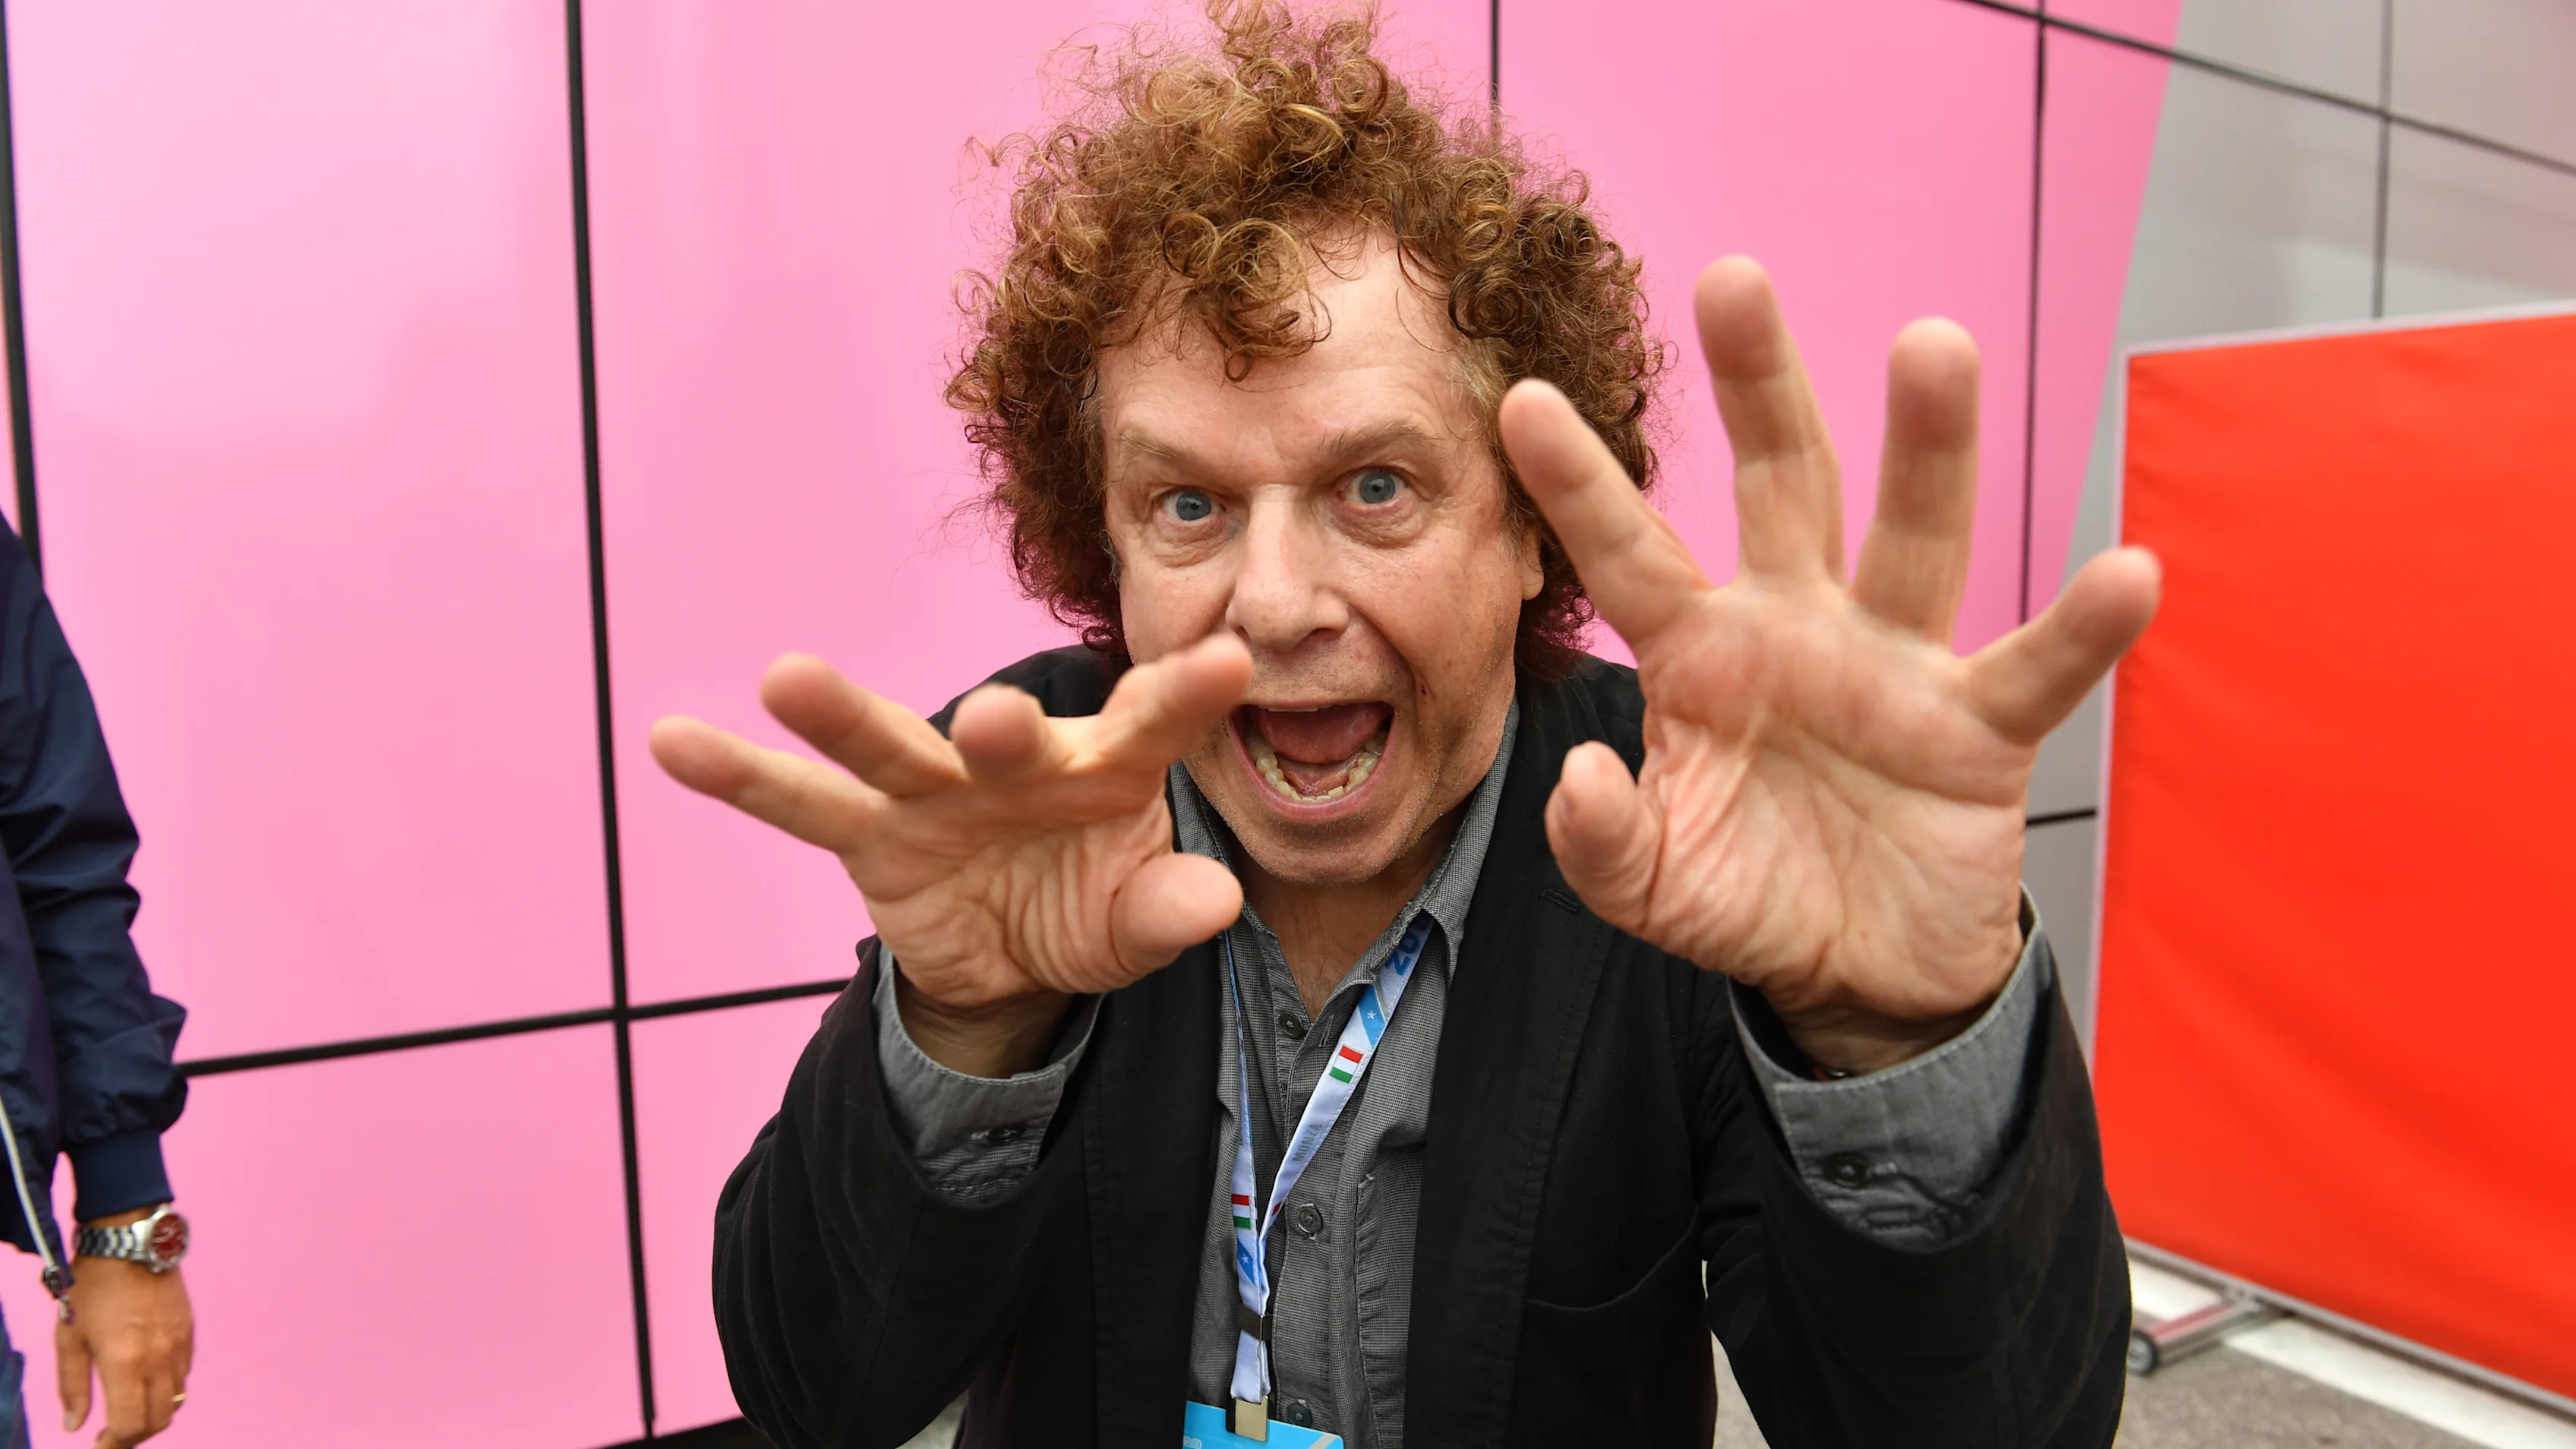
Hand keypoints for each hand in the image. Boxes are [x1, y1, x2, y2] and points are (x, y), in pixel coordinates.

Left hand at [58, 1228, 191, 1447]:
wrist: (130, 1241)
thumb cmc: (92, 1286)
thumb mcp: (69, 1337)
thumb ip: (72, 1385)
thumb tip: (74, 1424)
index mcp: (125, 1362)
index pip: (130, 1424)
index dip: (115, 1444)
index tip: (98, 1444)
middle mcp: (159, 1358)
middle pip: (160, 1419)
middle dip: (136, 1435)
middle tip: (114, 1435)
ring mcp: (179, 1345)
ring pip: (177, 1399)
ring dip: (154, 1413)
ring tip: (129, 1409)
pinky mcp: (189, 1331)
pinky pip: (184, 1374)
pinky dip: (167, 1388)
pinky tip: (145, 1379)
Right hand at [650, 634, 1252, 1075]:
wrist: (1018, 958)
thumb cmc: (1093, 909)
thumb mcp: (1135, 927)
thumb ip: (1167, 912)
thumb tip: (1215, 903)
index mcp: (1108, 769)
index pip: (1155, 726)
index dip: (1188, 695)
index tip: (1230, 659)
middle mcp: (1017, 761)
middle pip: (1011, 735)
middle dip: (1000, 725)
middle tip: (994, 717)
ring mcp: (936, 791)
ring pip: (886, 746)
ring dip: (838, 713)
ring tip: (784, 674)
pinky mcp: (872, 836)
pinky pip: (800, 803)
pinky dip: (737, 774)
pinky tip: (671, 738)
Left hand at [1499, 258, 2158, 1073]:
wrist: (1858, 973)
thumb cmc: (1746, 894)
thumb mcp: (1650, 883)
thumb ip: (1599, 838)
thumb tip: (1577, 773)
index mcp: (1701, 652)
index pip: (1631, 553)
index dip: (1581, 481)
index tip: (1521, 399)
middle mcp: (1798, 627)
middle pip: (1783, 484)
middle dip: (1758, 386)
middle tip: (1732, 280)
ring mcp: (1893, 666)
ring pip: (1914, 536)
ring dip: (1927, 445)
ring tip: (1932, 346)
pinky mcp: (1978, 728)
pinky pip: (2035, 668)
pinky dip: (2084, 627)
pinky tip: (2128, 574)